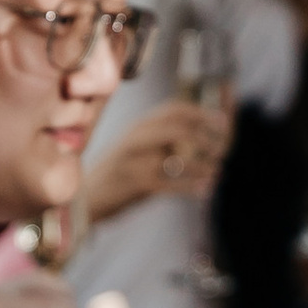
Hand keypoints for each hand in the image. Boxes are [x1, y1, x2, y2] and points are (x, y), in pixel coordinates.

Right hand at [80, 103, 230, 229]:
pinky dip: (191, 187)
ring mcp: (134, 162)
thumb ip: (160, 140)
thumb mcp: (135, 149)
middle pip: (176, 128)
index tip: (222, 121)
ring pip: (176, 159)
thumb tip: (196, 137)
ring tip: (217, 173)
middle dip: (204, 137)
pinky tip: (206, 190)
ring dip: (202, 166)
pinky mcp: (135, 185)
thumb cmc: (116, 174)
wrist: (85, 198)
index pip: (173, 110)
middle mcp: (135, 139)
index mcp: (138, 127)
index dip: (200, 113)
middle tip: (222, 150)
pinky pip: (170, 184)